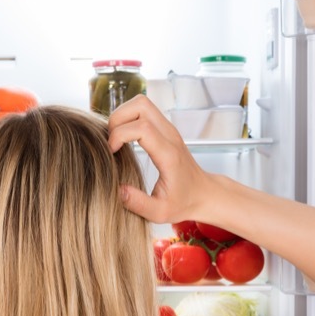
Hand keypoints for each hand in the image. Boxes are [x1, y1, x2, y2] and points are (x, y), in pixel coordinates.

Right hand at [107, 95, 218, 224]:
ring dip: (122, 115)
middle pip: (140, 104)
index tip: (111, 153)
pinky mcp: (164, 128)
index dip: (119, 135)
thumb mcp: (159, 212)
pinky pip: (143, 111)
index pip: (141, 128)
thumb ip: (138, 203)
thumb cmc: (182, 203)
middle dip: (117, 118)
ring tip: (115, 138)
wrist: (203, 193)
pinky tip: (124, 139)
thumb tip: (118, 190)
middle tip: (110, 141)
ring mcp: (168, 129)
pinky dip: (128, 118)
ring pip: (141, 103)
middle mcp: (170, 135)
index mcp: (168, 154)